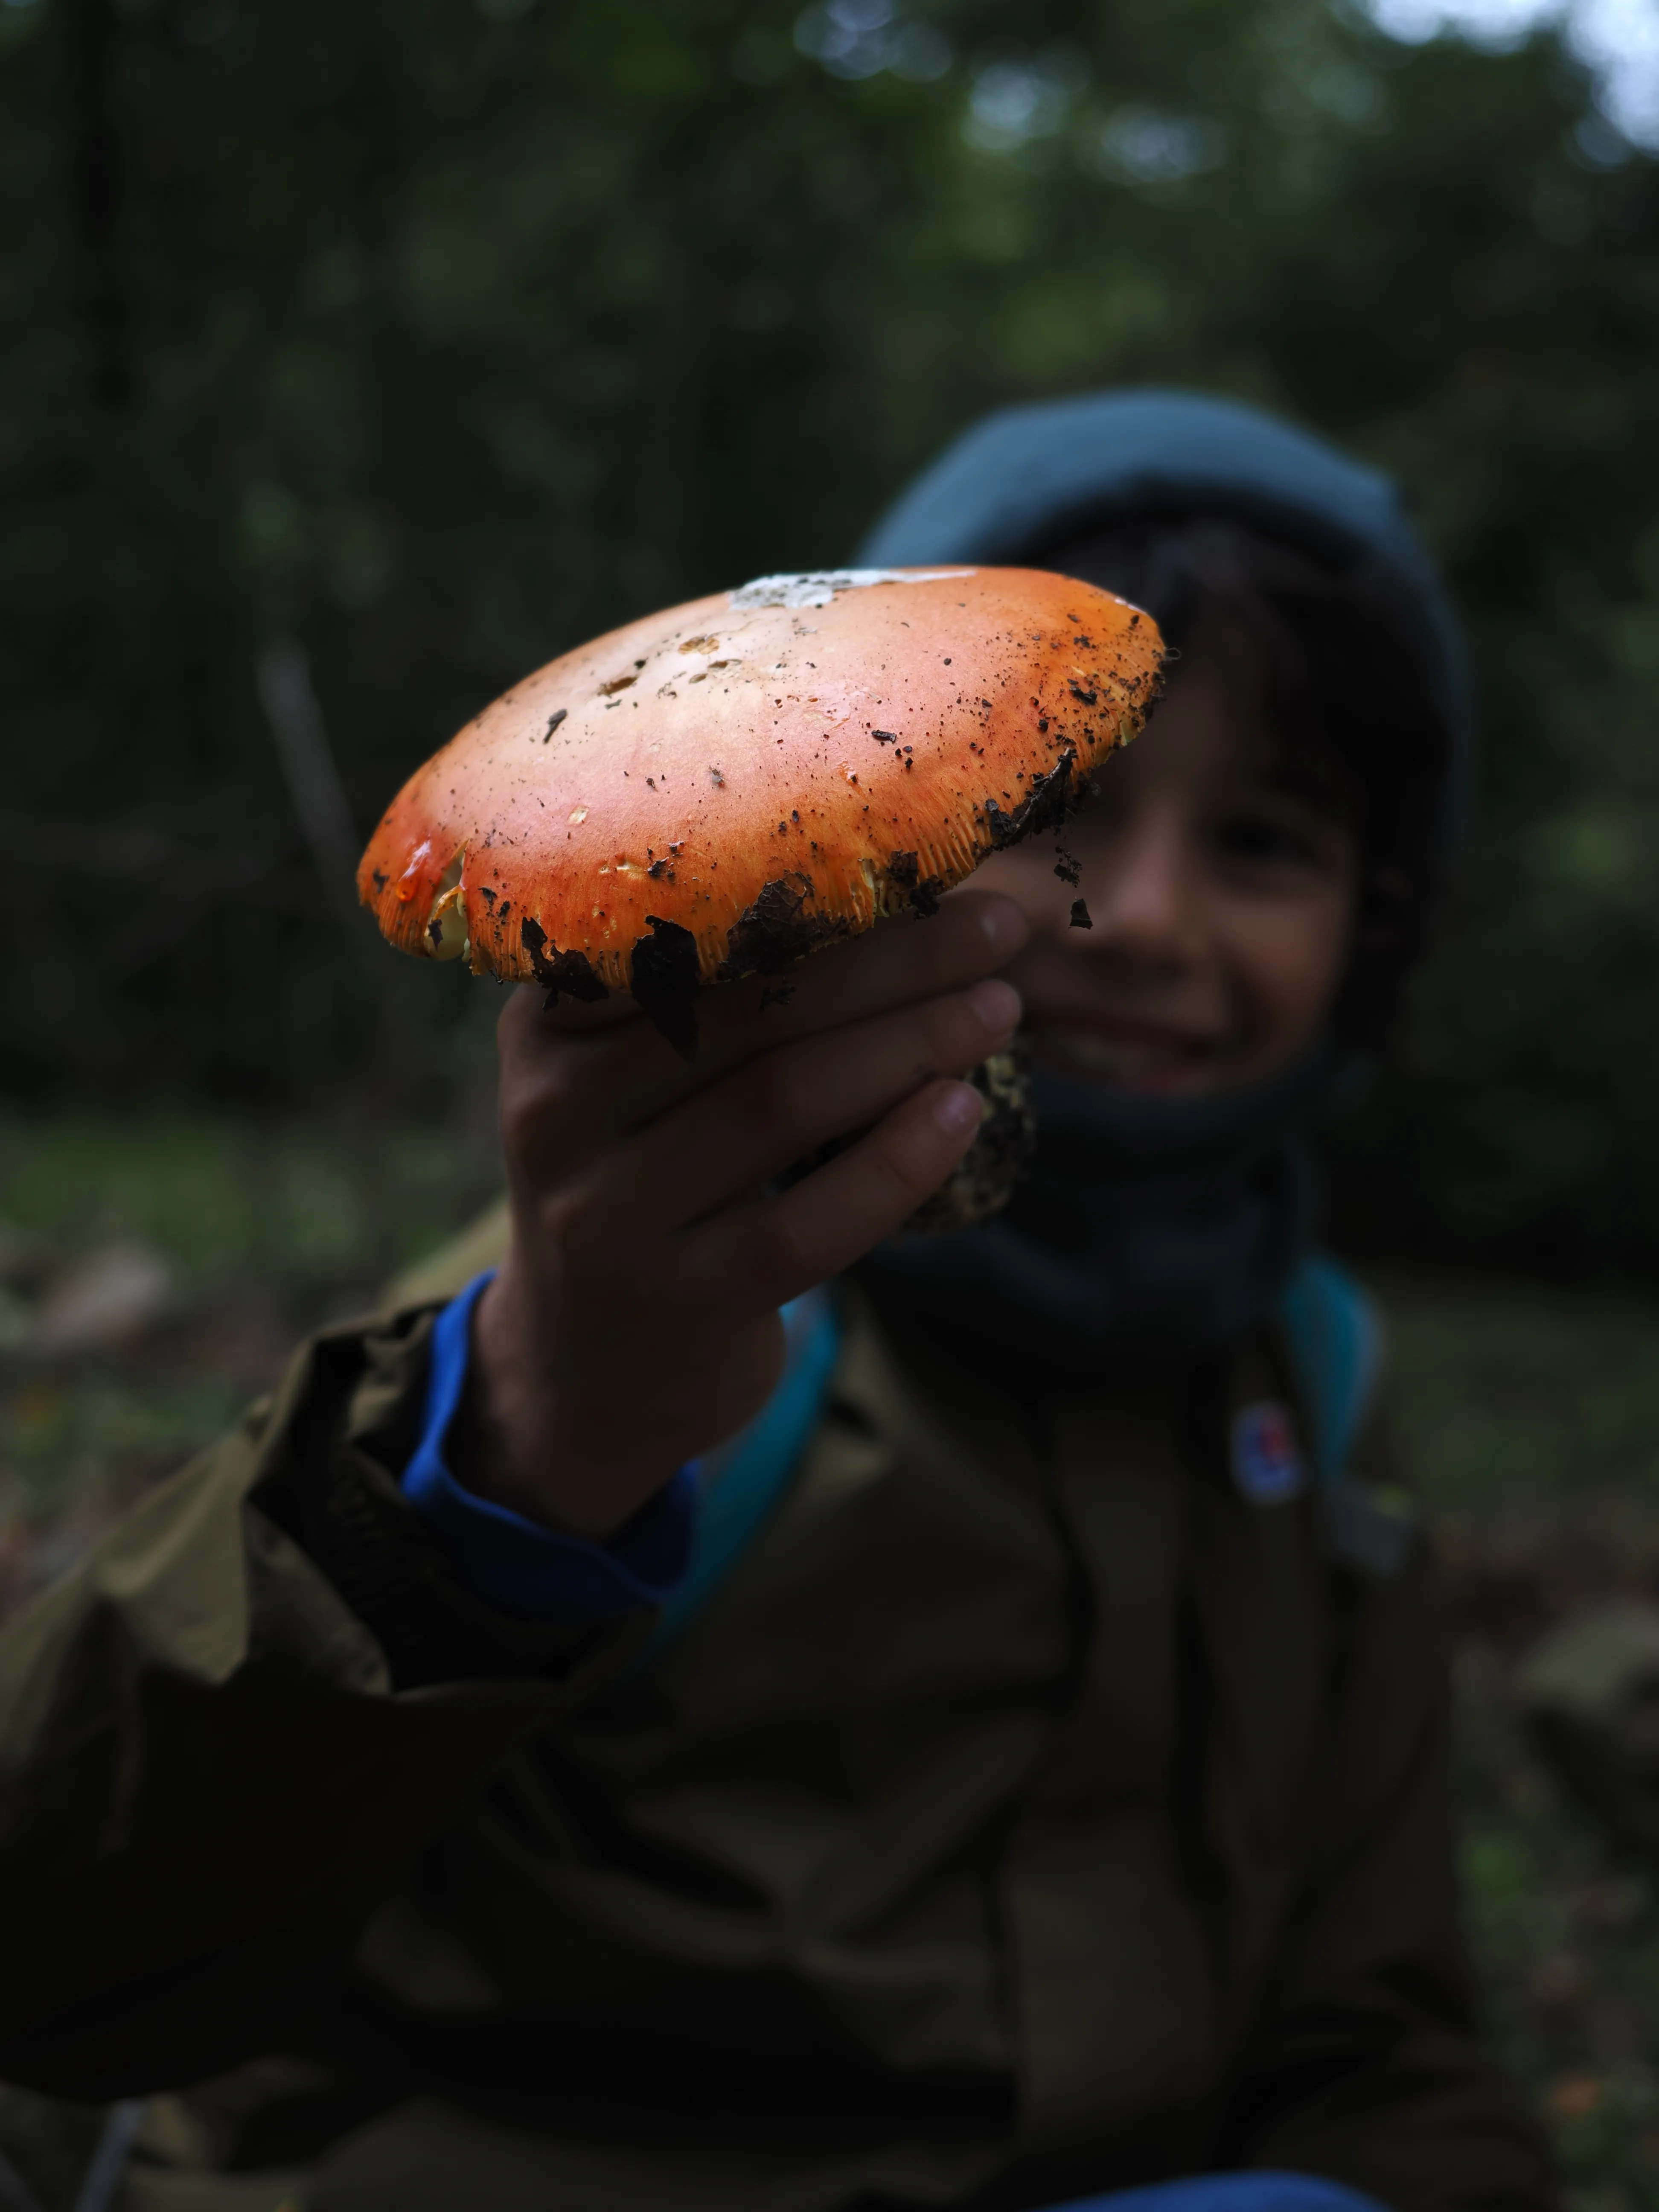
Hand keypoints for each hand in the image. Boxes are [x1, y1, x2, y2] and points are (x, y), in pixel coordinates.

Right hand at [449, 891, 1027, 1539]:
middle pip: (752, 1009)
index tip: (928, 858)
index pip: (691, 932)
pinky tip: (962, 1112)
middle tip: (998, 928)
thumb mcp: (632, 1084)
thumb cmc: (643, 1188)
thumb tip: (895, 891)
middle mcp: (556, 1111)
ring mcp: (608, 1214)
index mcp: (547, 1025)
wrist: (582, 1377)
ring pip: (783, 1101)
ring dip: (911, 1044)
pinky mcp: (679, 1302)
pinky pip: (809, 1221)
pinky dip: (898, 1161)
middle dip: (893, 957)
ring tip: (997, 1009)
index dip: (817, 887)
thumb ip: (711, 1001)